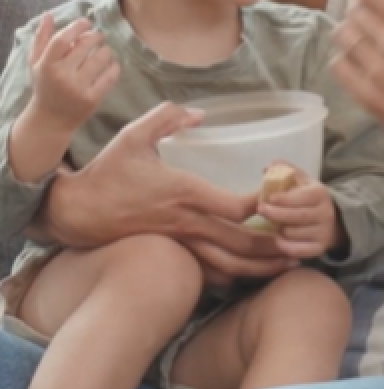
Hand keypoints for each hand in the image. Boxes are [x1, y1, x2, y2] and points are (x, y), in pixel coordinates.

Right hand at [28, 14, 120, 129]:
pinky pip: (110, 76)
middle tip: (98, 36)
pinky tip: (111, 64)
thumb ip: (42, 38)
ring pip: (101, 58)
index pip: (63, 39)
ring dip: (106, 50)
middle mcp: (62, 76)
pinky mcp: (92, 99)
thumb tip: (49, 15)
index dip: (77, 27)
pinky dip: (114, 66)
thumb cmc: (45, 86)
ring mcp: (78, 88)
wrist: (50, 120)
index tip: (86, 23)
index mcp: (47, 65)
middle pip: (85, 46)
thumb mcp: (36, 63)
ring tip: (104, 50)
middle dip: (96, 36)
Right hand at [37, 102, 300, 281]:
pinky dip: (232, 275)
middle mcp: (186, 223)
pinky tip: (249, 271)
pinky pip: (208, 273)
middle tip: (301, 243)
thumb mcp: (135, 135)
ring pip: (228, 265)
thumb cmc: (108, 172)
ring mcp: (179, 243)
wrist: (77, 211)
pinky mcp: (171, 254)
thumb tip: (199, 114)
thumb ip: (168, 117)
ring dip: (260, 267)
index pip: (235, 207)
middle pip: (241, 244)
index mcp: (184, 192)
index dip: (263, 205)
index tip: (277, 196)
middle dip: (274, 246)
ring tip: (287, 263)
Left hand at [257, 167, 339, 258]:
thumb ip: (285, 170)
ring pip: (294, 234)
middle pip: (297, 216)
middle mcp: (325, 213)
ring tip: (272, 225)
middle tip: (261, 210)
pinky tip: (278, 240)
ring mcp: (323, 233)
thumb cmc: (308, 197)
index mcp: (320, 194)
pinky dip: (286, 246)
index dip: (284, 199)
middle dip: (276, 214)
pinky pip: (299, 251)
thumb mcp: (301, 180)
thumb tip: (268, 166)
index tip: (268, 198)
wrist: (332, 219)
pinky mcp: (319, 249)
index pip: (301, 197)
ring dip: (280, 230)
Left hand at [331, 0, 383, 179]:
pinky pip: (338, 66)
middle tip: (371, 23)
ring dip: (351, 35)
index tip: (377, 2)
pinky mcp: (365, 94)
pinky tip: (357, 62)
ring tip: (362, 42)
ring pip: (343, 37)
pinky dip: (344, 60)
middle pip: (355, 14)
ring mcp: (375, 71)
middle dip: (361, 14)